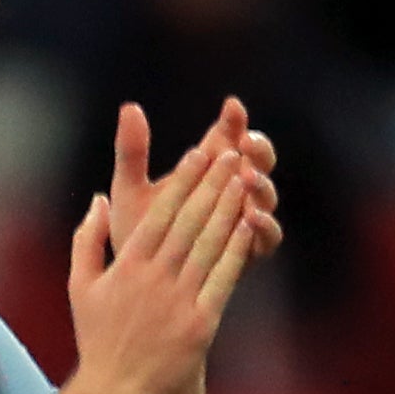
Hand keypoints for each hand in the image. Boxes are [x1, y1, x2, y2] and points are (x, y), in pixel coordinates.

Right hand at [63, 136, 261, 393]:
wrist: (116, 388)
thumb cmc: (98, 336)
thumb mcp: (79, 287)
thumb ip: (86, 240)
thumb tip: (99, 200)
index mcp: (126, 268)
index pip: (159, 214)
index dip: (182, 181)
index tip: (199, 154)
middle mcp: (153, 279)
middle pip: (189, 222)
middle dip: (212, 185)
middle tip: (231, 154)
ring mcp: (178, 300)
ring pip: (209, 245)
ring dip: (229, 209)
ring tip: (245, 180)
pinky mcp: (201, 321)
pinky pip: (223, 279)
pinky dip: (236, 251)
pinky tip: (249, 226)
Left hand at [106, 97, 280, 270]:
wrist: (135, 287)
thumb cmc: (133, 233)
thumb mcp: (129, 190)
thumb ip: (132, 152)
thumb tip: (128, 107)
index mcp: (208, 171)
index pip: (230, 136)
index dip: (234, 121)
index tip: (230, 106)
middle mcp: (233, 191)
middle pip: (258, 162)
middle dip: (257, 150)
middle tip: (246, 142)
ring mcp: (243, 221)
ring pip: (266, 197)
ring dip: (261, 185)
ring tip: (247, 178)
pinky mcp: (246, 253)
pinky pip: (265, 238)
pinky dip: (263, 226)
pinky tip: (250, 217)